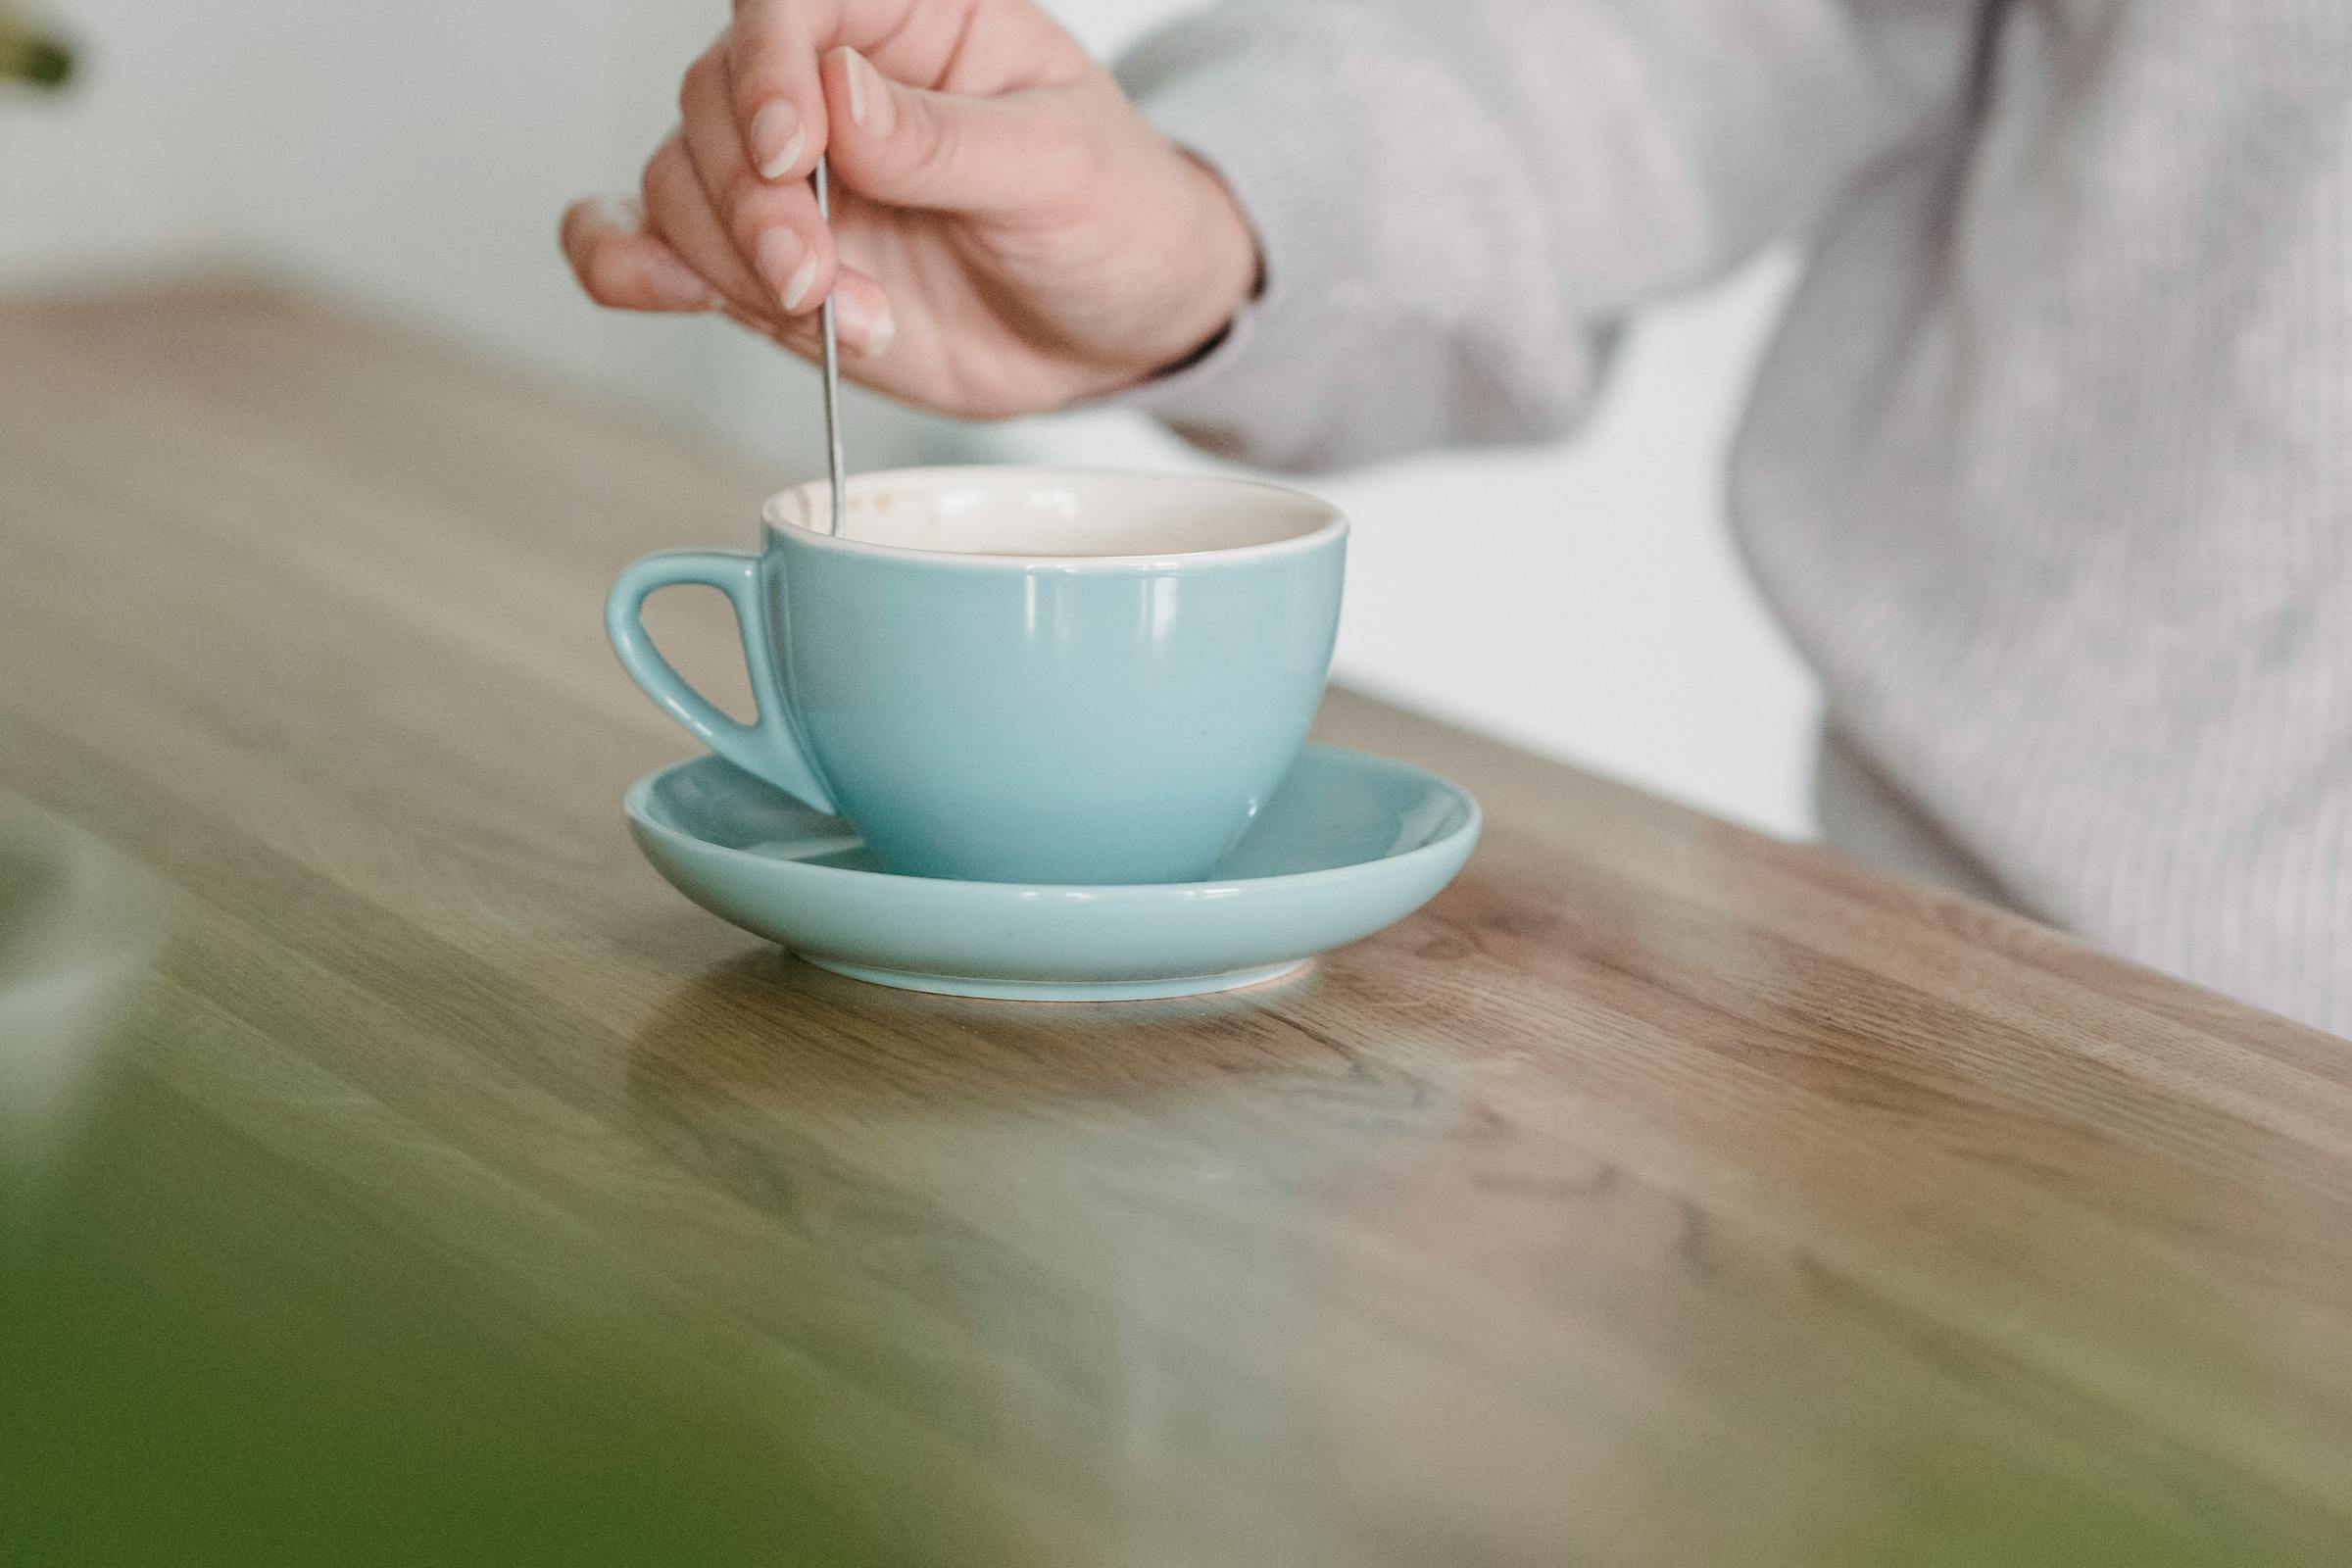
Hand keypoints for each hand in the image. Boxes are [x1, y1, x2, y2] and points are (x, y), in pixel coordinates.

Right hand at [560, 0, 1259, 418]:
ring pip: (681, 181)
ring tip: (832, 314)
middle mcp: (829, 86)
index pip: (793, 3)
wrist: (1121, 326)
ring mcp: (790, 179)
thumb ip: (947, 141)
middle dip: (750, 200)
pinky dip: (632, 265)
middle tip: (812, 276)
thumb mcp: (1062, 169)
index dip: (768, 68)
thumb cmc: (1115, 218)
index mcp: (910, 19)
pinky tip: (658, 287)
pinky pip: (655, 243)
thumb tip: (838, 94)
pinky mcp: (765, 263)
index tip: (792, 154)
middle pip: (717, 100)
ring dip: (728, 259)